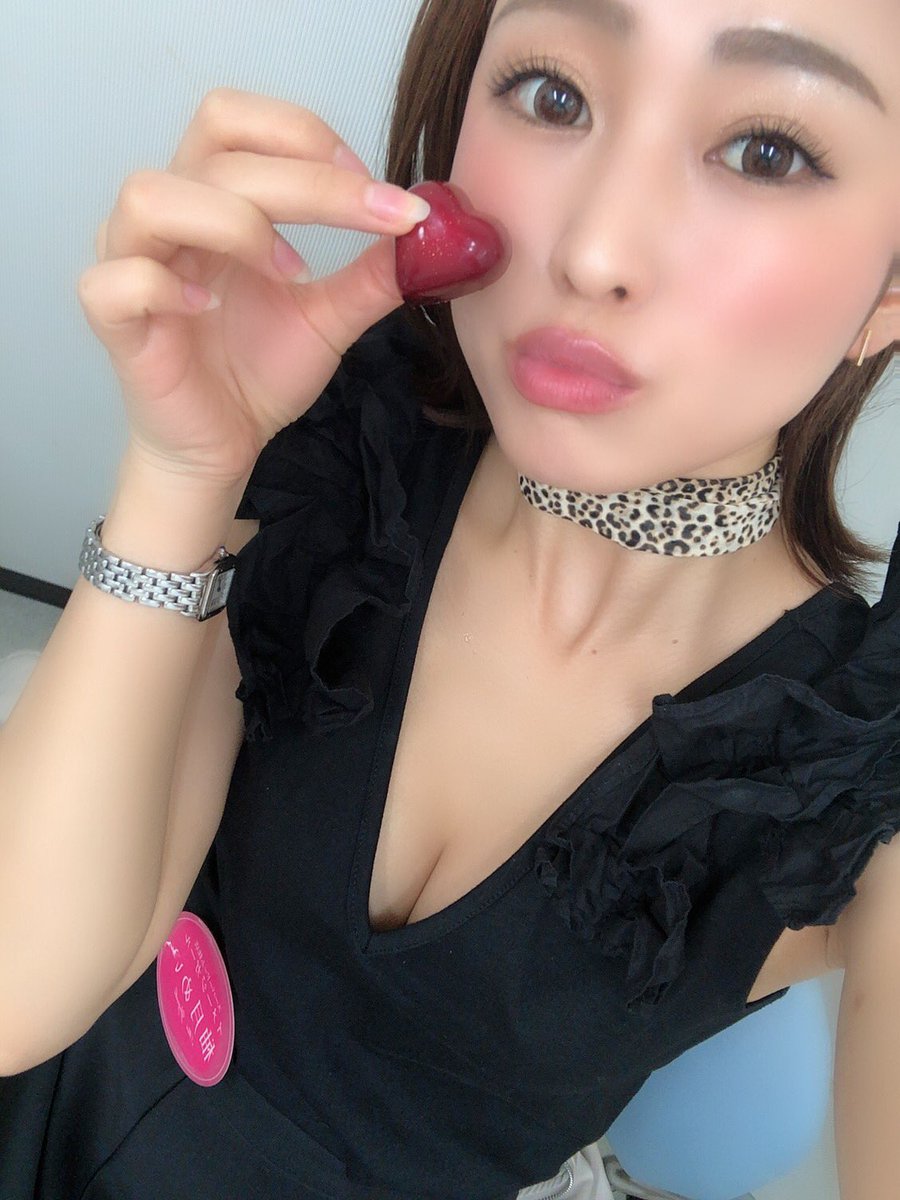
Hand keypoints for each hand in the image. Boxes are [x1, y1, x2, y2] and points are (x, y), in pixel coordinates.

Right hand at [77, 87, 429, 487]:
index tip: (376, 191)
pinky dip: (166, 286)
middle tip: (371, 215)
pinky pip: (118, 281)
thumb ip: (373, 275)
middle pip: (217, 149)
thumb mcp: (329, 317)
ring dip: (235, 223)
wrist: (221, 445)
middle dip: (307, 181)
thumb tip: (430, 237)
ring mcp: (131, 263)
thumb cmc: (257, 372)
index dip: (308, 137)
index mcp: (213, 200)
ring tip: (289, 273)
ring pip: (152, 195)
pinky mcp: (113, 321)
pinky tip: (210, 307)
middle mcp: (168, 217)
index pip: (240, 120)